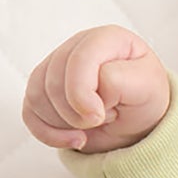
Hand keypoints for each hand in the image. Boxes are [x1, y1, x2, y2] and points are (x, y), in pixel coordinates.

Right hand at [22, 27, 170, 154]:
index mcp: (106, 38)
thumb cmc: (146, 97)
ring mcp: (56, 66)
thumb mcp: (147, 87)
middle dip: (75, 113)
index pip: (78, 60)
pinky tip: (72, 139)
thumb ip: (117, 81)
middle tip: (101, 120)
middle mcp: (77, 46)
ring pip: (37, 97)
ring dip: (64, 123)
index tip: (99, 116)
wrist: (140, 119)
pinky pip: (29, 112)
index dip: (82, 94)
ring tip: (91, 125)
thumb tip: (86, 92)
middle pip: (53, 82)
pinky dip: (48, 133)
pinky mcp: (43, 89)